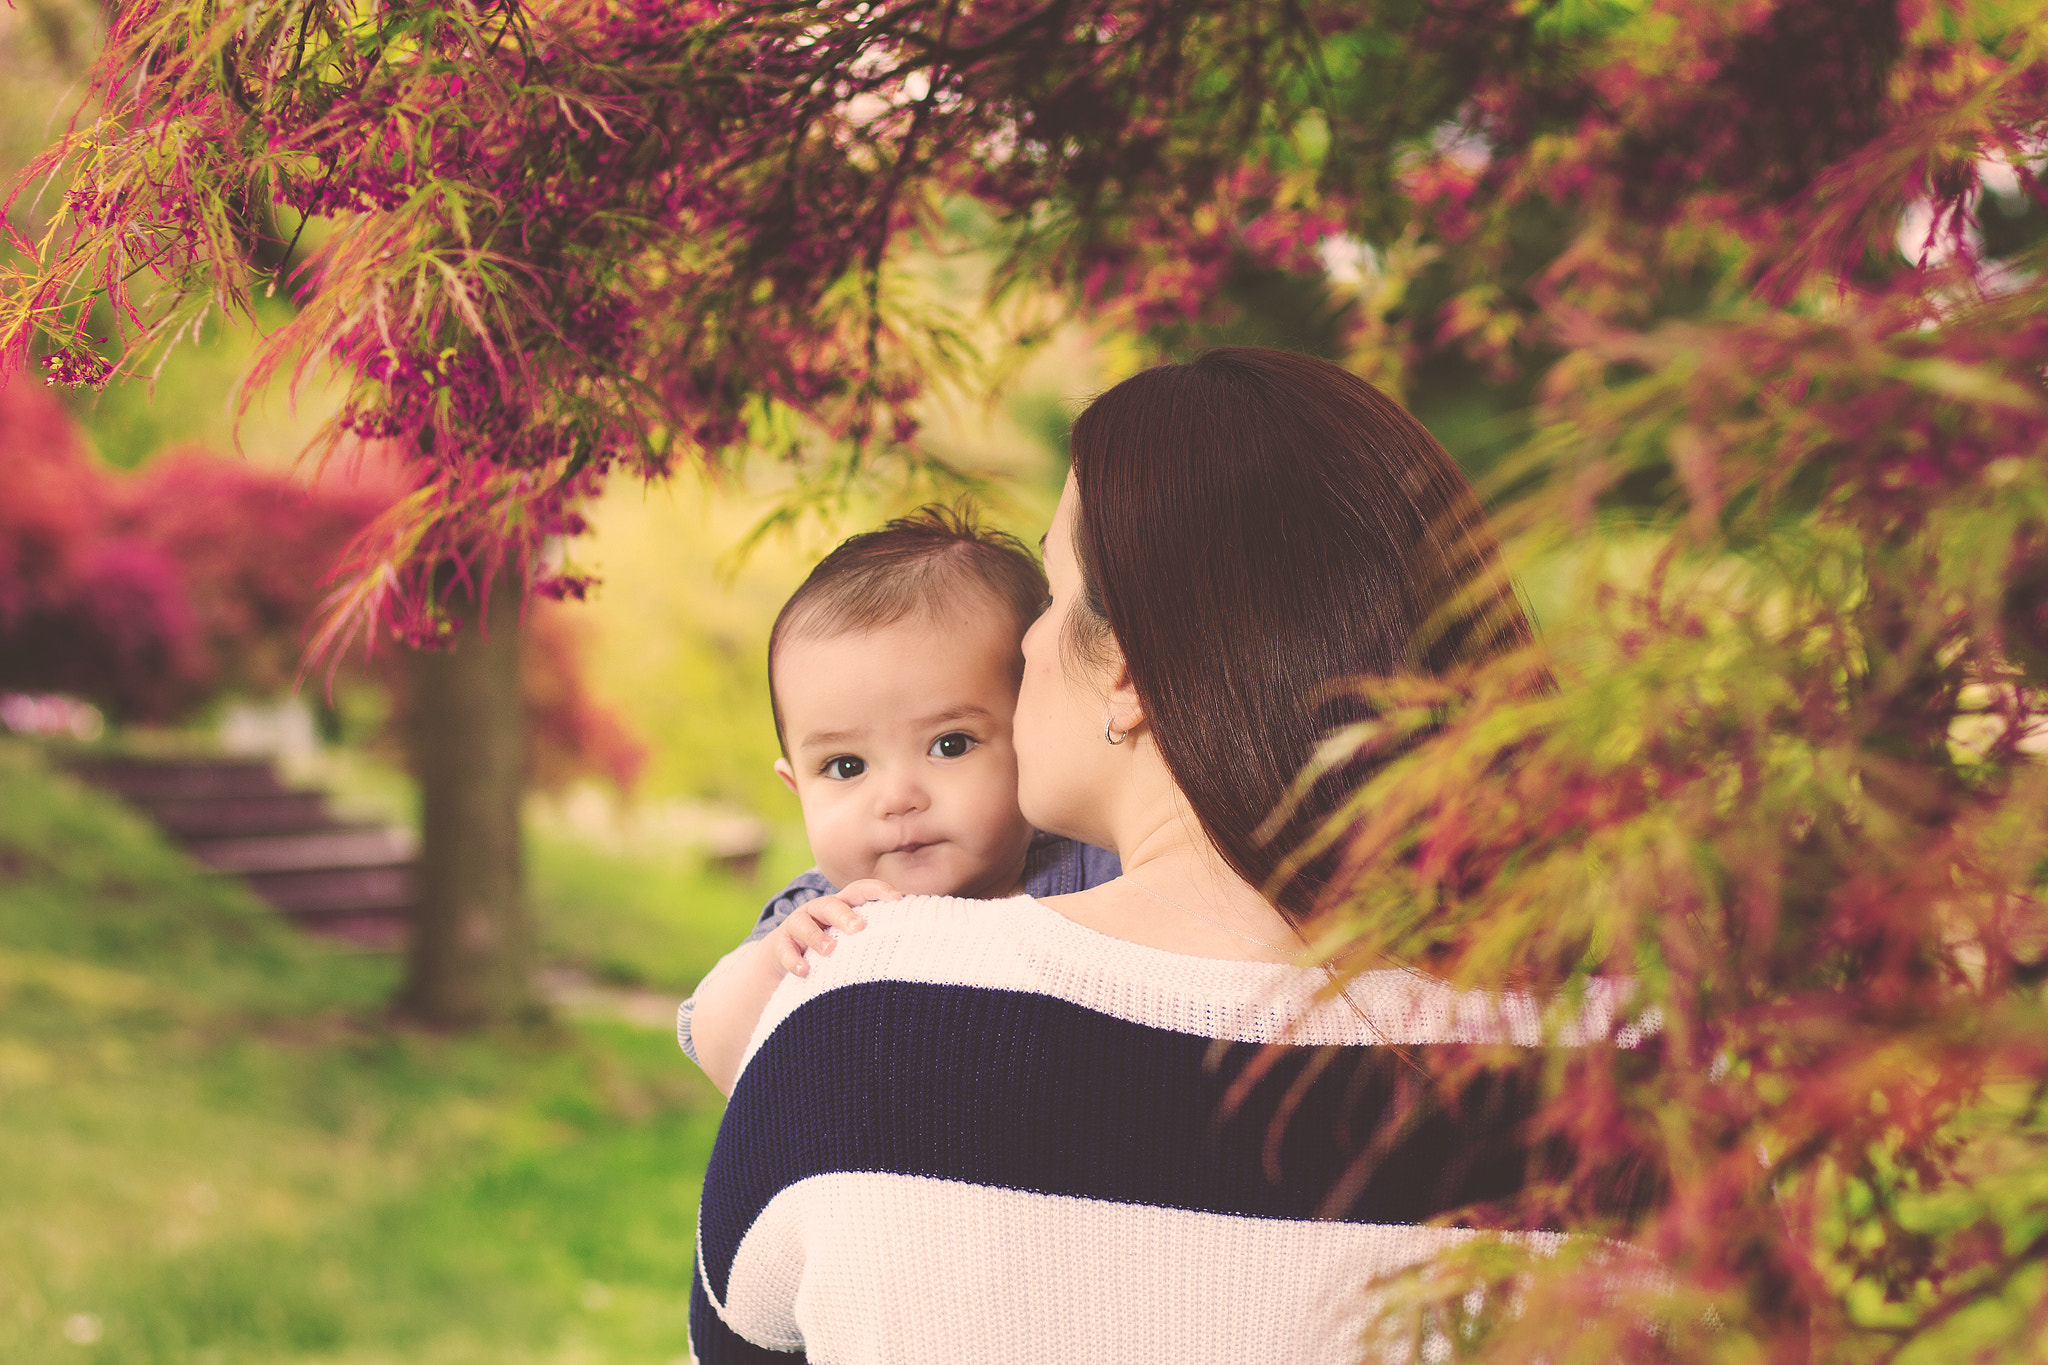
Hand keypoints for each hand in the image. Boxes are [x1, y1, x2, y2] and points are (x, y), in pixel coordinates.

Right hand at [764, 878, 900, 976]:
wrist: (783, 956)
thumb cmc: (833, 947)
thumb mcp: (852, 938)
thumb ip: (877, 935)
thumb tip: (921, 942)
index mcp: (842, 905)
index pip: (860, 890)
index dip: (878, 890)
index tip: (898, 899)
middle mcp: (819, 911)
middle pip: (831, 904)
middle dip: (845, 914)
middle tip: (860, 927)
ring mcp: (797, 926)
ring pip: (804, 924)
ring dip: (817, 936)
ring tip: (831, 949)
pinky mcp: (779, 945)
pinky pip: (784, 949)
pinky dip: (793, 959)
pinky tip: (804, 971)